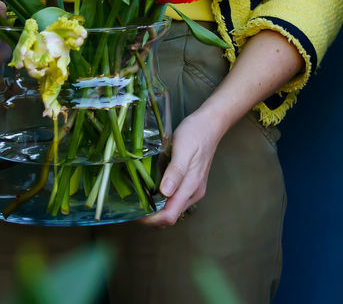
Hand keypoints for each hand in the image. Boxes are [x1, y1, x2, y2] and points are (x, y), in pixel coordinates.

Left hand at [140, 105, 224, 227]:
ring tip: (139, 199)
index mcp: (191, 187)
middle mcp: (193, 193)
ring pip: (172, 210)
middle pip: (170, 217)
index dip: (151, 219)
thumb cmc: (195, 133)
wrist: (210, 123)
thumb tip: (165, 192)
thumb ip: (175, 171)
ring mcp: (193, 189)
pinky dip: (162, 201)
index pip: (169, 216)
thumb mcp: (183, 149)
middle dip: (150, 218)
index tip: (134, 213)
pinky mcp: (191, 183)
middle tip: (132, 207)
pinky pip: (174, 200)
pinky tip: (151, 190)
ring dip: (155, 210)